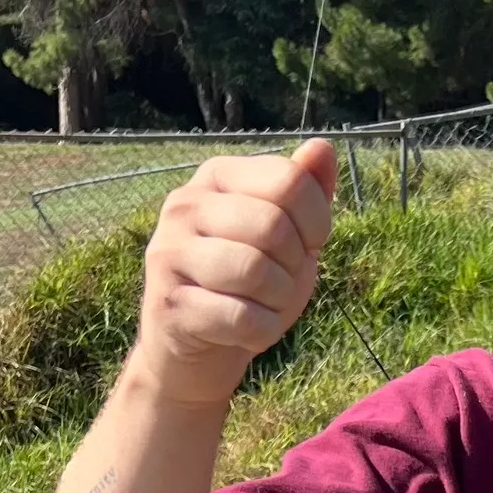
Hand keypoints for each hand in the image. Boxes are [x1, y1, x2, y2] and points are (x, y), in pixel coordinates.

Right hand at [135, 138, 337, 406]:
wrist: (198, 345)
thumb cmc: (251, 283)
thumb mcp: (289, 233)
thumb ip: (305, 191)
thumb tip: (323, 147)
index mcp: (217, 176)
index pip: (289, 180)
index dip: (317, 222)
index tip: (308, 245)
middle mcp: (184, 205)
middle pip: (273, 226)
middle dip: (296, 265)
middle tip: (283, 282)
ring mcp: (169, 254)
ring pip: (257, 272)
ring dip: (280, 301)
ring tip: (265, 305)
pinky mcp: (169, 304)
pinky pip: (242, 318)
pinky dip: (262, 331)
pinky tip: (247, 330)